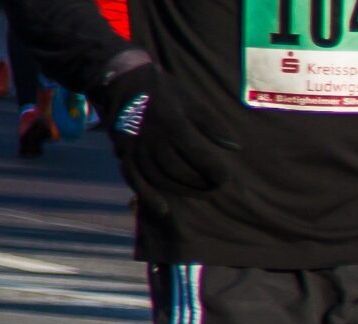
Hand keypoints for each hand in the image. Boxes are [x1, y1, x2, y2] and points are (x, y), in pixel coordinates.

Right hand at [93, 62, 235, 215]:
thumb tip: (235, 147)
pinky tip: (163, 210)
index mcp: (172, 124)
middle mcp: (152, 138)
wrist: (122, 81)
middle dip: (201, 182)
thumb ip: (212, 124)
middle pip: (179, 169)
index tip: (227, 177)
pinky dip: (148, 196)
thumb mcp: (191, 100)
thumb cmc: (163, 90)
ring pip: (159, 177)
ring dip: (182, 190)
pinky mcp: (123, 153)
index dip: (214, 170)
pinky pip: (134, 178)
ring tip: (201, 194)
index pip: (198, 155)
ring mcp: (135, 148)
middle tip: (217, 187)